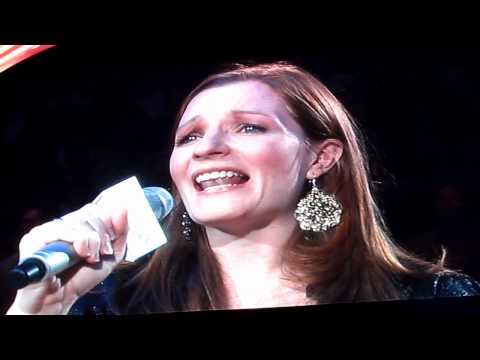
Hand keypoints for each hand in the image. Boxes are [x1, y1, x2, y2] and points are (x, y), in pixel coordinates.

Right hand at [6, 204, 127, 314]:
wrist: (59, 300)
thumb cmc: (80, 279)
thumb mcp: (111, 256)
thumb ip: (120, 232)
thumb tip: (122, 209)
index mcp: (77, 225)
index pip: (96, 210)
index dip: (108, 225)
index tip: (108, 246)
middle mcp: (61, 224)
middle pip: (90, 213)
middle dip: (102, 236)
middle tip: (99, 254)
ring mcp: (48, 228)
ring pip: (80, 220)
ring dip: (92, 242)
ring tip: (89, 258)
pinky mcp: (35, 237)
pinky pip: (63, 229)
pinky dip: (78, 241)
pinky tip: (79, 255)